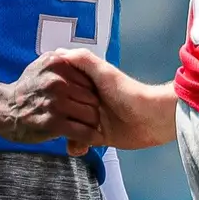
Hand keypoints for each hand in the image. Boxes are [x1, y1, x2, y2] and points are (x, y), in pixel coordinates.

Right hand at [0, 51, 101, 145]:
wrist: (4, 108)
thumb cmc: (26, 89)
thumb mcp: (42, 65)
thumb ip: (62, 62)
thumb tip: (81, 62)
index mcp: (57, 63)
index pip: (89, 78)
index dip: (91, 91)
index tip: (88, 99)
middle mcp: (57, 81)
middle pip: (92, 97)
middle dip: (94, 108)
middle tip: (90, 115)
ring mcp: (56, 102)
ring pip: (90, 114)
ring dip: (92, 124)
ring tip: (90, 126)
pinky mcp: (53, 123)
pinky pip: (82, 131)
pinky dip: (90, 137)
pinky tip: (92, 138)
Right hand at [55, 49, 176, 151]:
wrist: (150, 119)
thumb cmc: (128, 92)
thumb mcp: (103, 71)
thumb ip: (82, 60)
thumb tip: (58, 53)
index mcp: (85, 82)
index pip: (60, 86)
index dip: (54, 93)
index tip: (47, 97)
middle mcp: (86, 99)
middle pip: (61, 109)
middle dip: (60, 117)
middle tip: (60, 118)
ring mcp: (91, 118)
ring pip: (67, 126)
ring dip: (67, 134)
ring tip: (71, 134)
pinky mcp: (96, 136)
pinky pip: (78, 141)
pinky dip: (76, 145)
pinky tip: (80, 146)